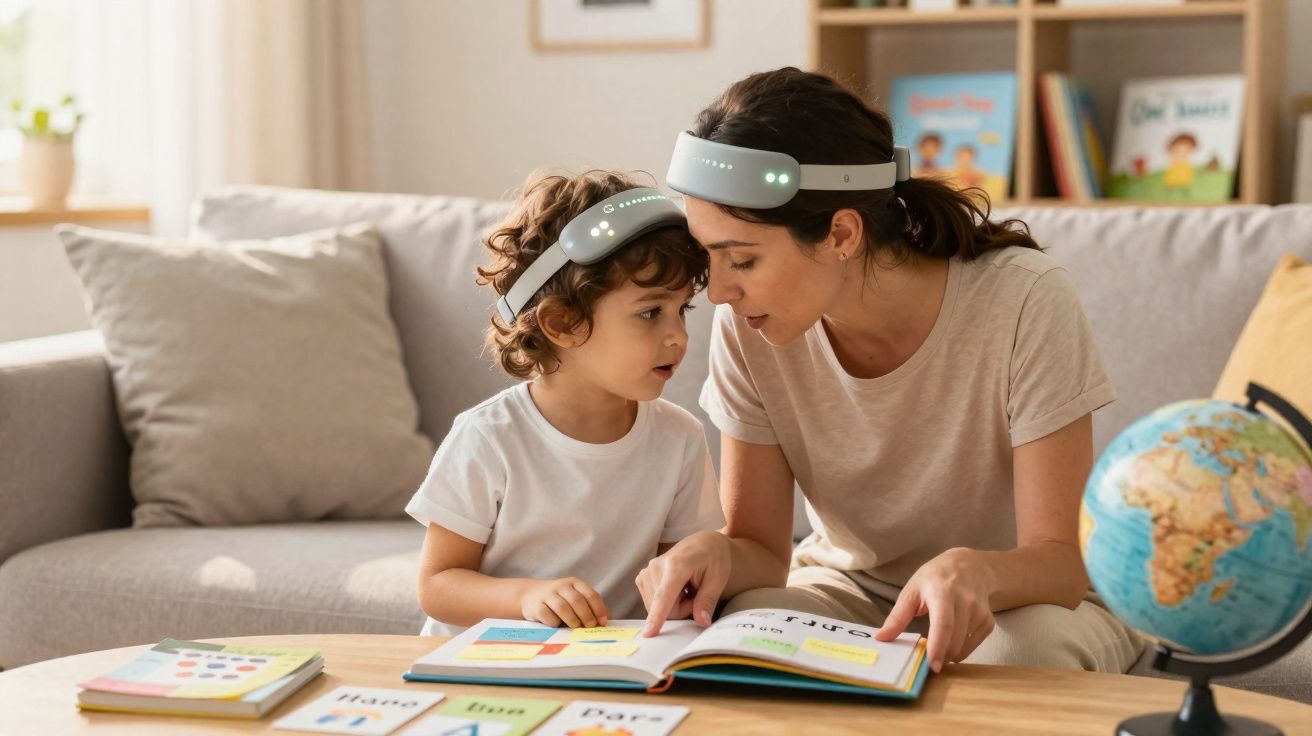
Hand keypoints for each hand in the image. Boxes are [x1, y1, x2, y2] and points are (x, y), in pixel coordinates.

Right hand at [518, 577, 609, 627]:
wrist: (530, 595)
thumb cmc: (559, 600)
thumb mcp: (575, 598)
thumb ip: (590, 606)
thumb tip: (606, 619)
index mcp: (575, 583)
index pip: (590, 594)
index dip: (599, 608)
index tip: (603, 621)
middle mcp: (561, 586)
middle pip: (577, 600)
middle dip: (586, 615)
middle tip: (590, 626)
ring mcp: (548, 594)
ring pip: (562, 607)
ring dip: (572, 620)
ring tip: (575, 627)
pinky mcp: (536, 605)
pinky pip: (547, 615)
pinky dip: (554, 622)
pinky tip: (557, 625)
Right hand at [636, 530, 730, 636]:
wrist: (703, 543)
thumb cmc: (713, 558)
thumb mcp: (718, 579)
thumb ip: (708, 600)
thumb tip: (702, 621)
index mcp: (676, 565)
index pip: (665, 596)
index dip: (657, 616)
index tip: (648, 633)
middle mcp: (656, 567)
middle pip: (664, 608)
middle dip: (682, 609)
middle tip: (695, 594)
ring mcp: (646, 571)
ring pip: (656, 608)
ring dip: (674, 606)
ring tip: (686, 590)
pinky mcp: (642, 577)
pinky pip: (652, 603)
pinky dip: (666, 602)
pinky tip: (676, 590)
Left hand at [874, 548, 995, 672]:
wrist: (970, 566)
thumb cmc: (935, 578)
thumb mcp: (912, 590)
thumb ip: (897, 616)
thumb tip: (881, 638)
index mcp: (943, 591)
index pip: (943, 624)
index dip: (938, 647)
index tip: (931, 666)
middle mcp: (966, 601)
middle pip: (954, 640)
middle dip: (939, 656)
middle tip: (924, 660)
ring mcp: (980, 612)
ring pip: (963, 647)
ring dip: (947, 654)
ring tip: (936, 645)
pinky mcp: (988, 622)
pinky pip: (972, 646)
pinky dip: (959, 650)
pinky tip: (951, 638)